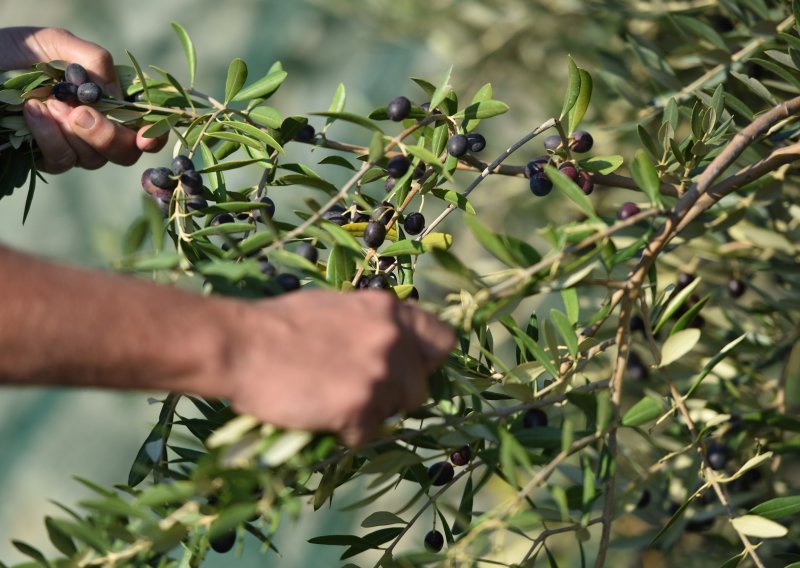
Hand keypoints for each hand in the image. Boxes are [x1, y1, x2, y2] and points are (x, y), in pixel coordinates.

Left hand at [0, 27, 165, 172]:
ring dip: (73, 132)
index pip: (142, 126)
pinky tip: (32, 111)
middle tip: (80, 113)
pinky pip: (62, 160)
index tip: (144, 137)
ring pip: (94, 160)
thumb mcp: (53, 43)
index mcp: (107, 99)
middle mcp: (96, 128)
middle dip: (108, 136)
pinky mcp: (47, 159)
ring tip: (47, 102)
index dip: (152, 135)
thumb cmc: (12, 51)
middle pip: (125, 153)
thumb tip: (113, 92)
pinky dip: (49, 136)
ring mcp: (73, 147)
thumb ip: (91, 59)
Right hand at [225, 290, 455, 446]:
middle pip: (419, 386)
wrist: (240, 344)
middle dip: (393, 394)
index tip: (405, 368)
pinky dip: (346, 432)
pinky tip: (320, 415)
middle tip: (356, 391)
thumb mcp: (337, 307)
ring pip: (394, 412)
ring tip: (332, 402)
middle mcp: (393, 340)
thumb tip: (392, 343)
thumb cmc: (279, 323)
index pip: (442, 340)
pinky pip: (367, 434)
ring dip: (369, 413)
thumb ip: (371, 324)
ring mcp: (379, 374)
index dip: (424, 360)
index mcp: (389, 310)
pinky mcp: (360, 407)